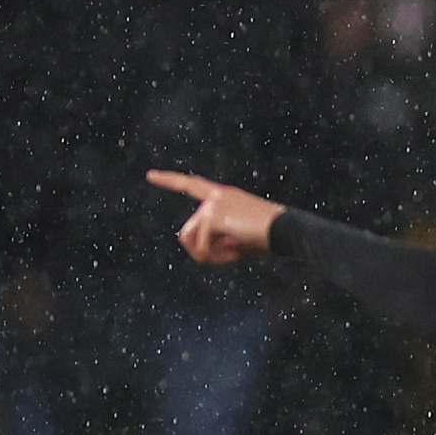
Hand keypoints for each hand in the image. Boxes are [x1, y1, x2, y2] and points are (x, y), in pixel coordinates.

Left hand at [146, 170, 283, 263]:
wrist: (285, 228)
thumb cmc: (270, 234)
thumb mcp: (240, 234)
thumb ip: (219, 237)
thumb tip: (200, 252)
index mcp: (223, 195)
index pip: (191, 184)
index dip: (169, 180)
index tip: (149, 175)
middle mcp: (214, 196)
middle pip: (187, 230)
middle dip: (201, 251)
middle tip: (227, 258)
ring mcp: (212, 206)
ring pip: (190, 240)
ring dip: (208, 255)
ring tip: (232, 255)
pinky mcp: (212, 217)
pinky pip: (201, 247)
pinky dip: (217, 257)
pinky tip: (235, 253)